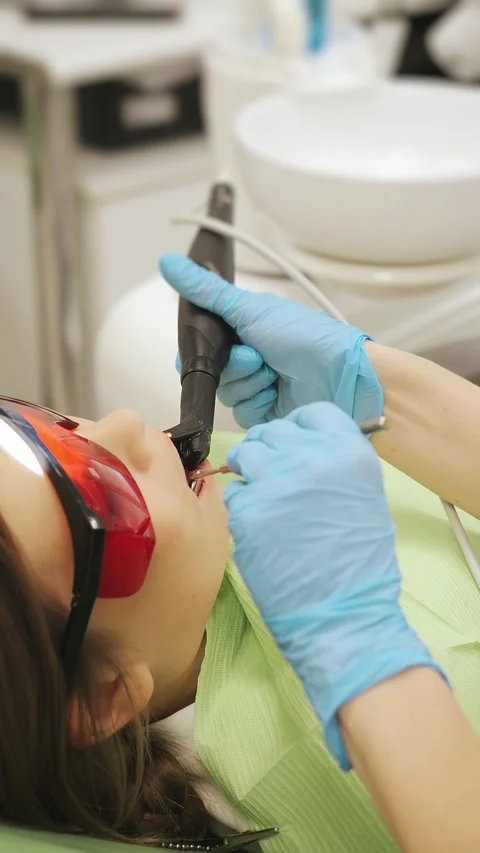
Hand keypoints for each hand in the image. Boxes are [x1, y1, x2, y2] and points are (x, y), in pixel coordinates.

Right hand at [160, 254, 382, 428]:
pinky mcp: (266, 413)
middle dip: (234, 365)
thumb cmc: (303, 337)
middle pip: (214, 371)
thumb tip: (168, 262)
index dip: (200, 351)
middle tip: (256, 356)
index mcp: (245, 330)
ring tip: (272, 373)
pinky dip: (258, 402)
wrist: (340, 375)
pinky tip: (276, 393)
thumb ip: (206, 291)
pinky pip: (241, 413)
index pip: (204, 346)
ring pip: (226, 394)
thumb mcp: (249, 308)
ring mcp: (258, 386)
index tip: (208, 348)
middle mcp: (250, 358)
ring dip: (248, 383)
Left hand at [224, 403, 443, 768]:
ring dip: (251, 475)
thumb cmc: (357, 566)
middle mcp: (313, 458)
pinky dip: (243, 509)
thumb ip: (332, 464)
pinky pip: (235, 495)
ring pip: (247, 457)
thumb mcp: (362, 498)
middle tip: (273, 479)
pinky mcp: (248, 510)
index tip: (291, 443)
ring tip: (265, 504)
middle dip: (268, 452)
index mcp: (349, 452)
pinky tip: (261, 532)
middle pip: (273, 432)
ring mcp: (277, 482)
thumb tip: (299, 448)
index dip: (297, 428)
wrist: (343, 614)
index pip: (311, 414)